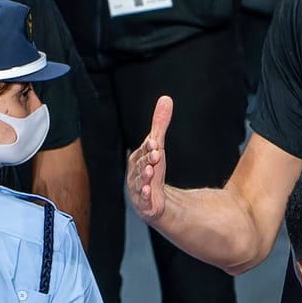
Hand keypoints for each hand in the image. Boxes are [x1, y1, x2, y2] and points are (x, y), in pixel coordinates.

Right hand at [127, 94, 172, 223]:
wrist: (151, 200)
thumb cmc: (152, 170)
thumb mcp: (157, 146)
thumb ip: (160, 125)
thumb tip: (166, 99)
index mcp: (137, 159)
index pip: (142, 151)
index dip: (148, 147)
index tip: (156, 142)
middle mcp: (135, 173)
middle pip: (140, 165)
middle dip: (147, 160)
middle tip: (157, 155)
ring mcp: (138, 188)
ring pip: (140, 181)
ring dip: (145, 176)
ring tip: (151, 172)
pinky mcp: (143, 203)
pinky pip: (142, 198)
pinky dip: (144, 195)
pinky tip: (148, 191)